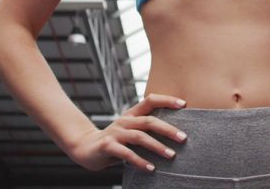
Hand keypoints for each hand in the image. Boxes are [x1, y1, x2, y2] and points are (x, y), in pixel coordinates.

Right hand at [68, 94, 189, 171]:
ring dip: (157, 147)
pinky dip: (140, 161)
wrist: (85, 148)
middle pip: (149, 121)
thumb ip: (146, 131)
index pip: (150, 100)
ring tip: (171, 155)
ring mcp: (116, 133)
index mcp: (132, 114)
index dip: (167, 100)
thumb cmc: (115, 141)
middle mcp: (125, 121)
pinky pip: (126, 154)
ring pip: (140, 137)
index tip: (184, 104)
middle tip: (184, 138)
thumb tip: (176, 135)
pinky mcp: (108, 146)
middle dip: (168, 129)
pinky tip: (151, 168)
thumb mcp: (130, 131)